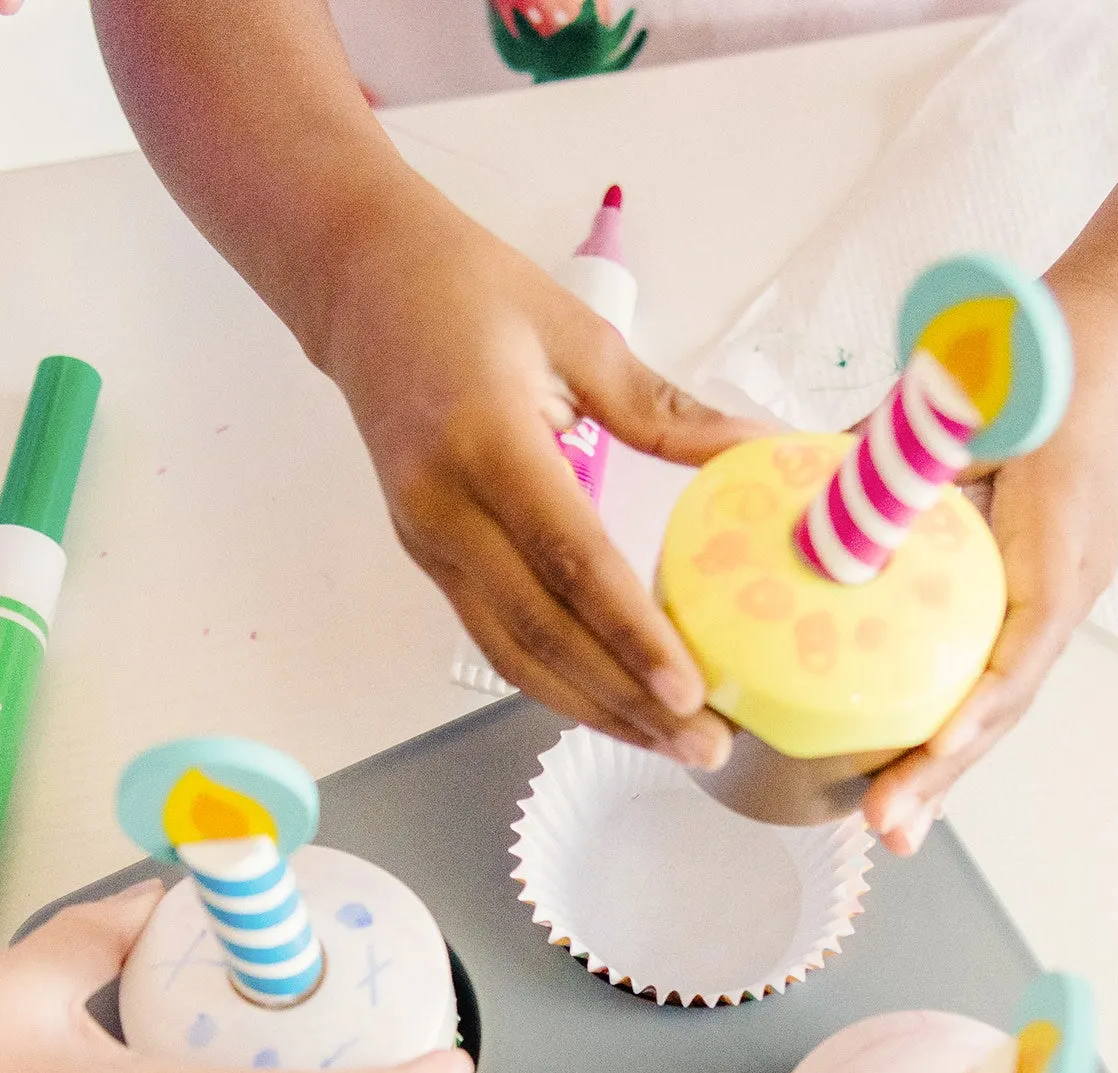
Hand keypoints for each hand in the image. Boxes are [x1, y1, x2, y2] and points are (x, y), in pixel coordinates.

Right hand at [318, 187, 759, 765]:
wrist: (359, 284)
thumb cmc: (466, 290)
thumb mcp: (579, 334)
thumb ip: (666, 410)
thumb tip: (759, 445)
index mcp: (486, 441)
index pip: (569, 561)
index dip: (631, 634)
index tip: (689, 689)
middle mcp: (445, 506)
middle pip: (542, 633)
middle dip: (627, 700)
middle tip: (705, 743)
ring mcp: (429, 540)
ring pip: (514, 655)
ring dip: (595, 711)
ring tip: (670, 743)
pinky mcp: (428, 557)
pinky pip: (496, 638)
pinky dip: (557, 683)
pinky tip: (613, 706)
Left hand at [862, 290, 1117, 855]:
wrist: (1085, 353)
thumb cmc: (1020, 374)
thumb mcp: (954, 410)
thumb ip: (890, 466)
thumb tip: (808, 521)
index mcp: (1056, 552)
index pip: (1022, 650)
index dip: (977, 707)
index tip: (935, 751)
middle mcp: (1060, 594)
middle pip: (1003, 704)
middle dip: (946, 772)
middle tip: (888, 829)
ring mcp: (1046, 607)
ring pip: (995, 706)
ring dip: (945, 770)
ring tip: (891, 830)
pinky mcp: (1023, 608)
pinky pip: (983, 681)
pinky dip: (945, 730)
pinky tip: (903, 774)